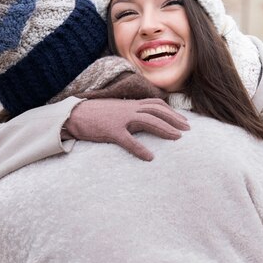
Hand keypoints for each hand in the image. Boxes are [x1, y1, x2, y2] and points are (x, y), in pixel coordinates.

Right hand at [62, 98, 189, 160]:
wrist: (74, 115)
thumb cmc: (95, 115)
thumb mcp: (115, 111)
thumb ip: (130, 115)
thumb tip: (142, 123)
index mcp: (130, 105)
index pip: (156, 104)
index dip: (171, 112)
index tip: (183, 121)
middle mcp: (128, 109)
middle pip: (157, 111)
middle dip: (174, 119)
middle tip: (188, 130)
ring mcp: (120, 119)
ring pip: (148, 121)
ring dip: (164, 129)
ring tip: (177, 138)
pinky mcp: (111, 131)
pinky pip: (128, 141)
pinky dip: (140, 149)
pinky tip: (149, 157)